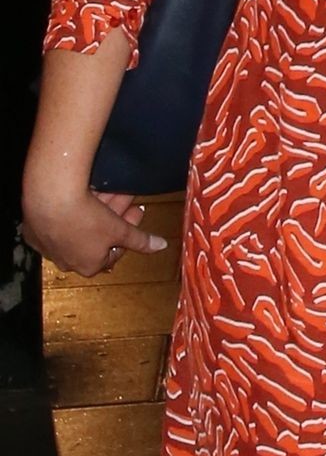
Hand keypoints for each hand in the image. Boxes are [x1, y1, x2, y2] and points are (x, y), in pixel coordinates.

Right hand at [23, 177, 167, 277]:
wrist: (49, 200)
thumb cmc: (87, 220)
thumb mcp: (120, 229)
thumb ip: (141, 240)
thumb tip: (161, 246)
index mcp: (89, 266)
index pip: (114, 250)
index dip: (128, 230)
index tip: (136, 212)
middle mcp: (67, 261)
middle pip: (96, 238)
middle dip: (114, 217)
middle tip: (126, 198)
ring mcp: (48, 247)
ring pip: (77, 227)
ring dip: (97, 210)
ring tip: (111, 189)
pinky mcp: (33, 231)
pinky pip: (57, 221)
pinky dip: (69, 210)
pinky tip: (82, 194)